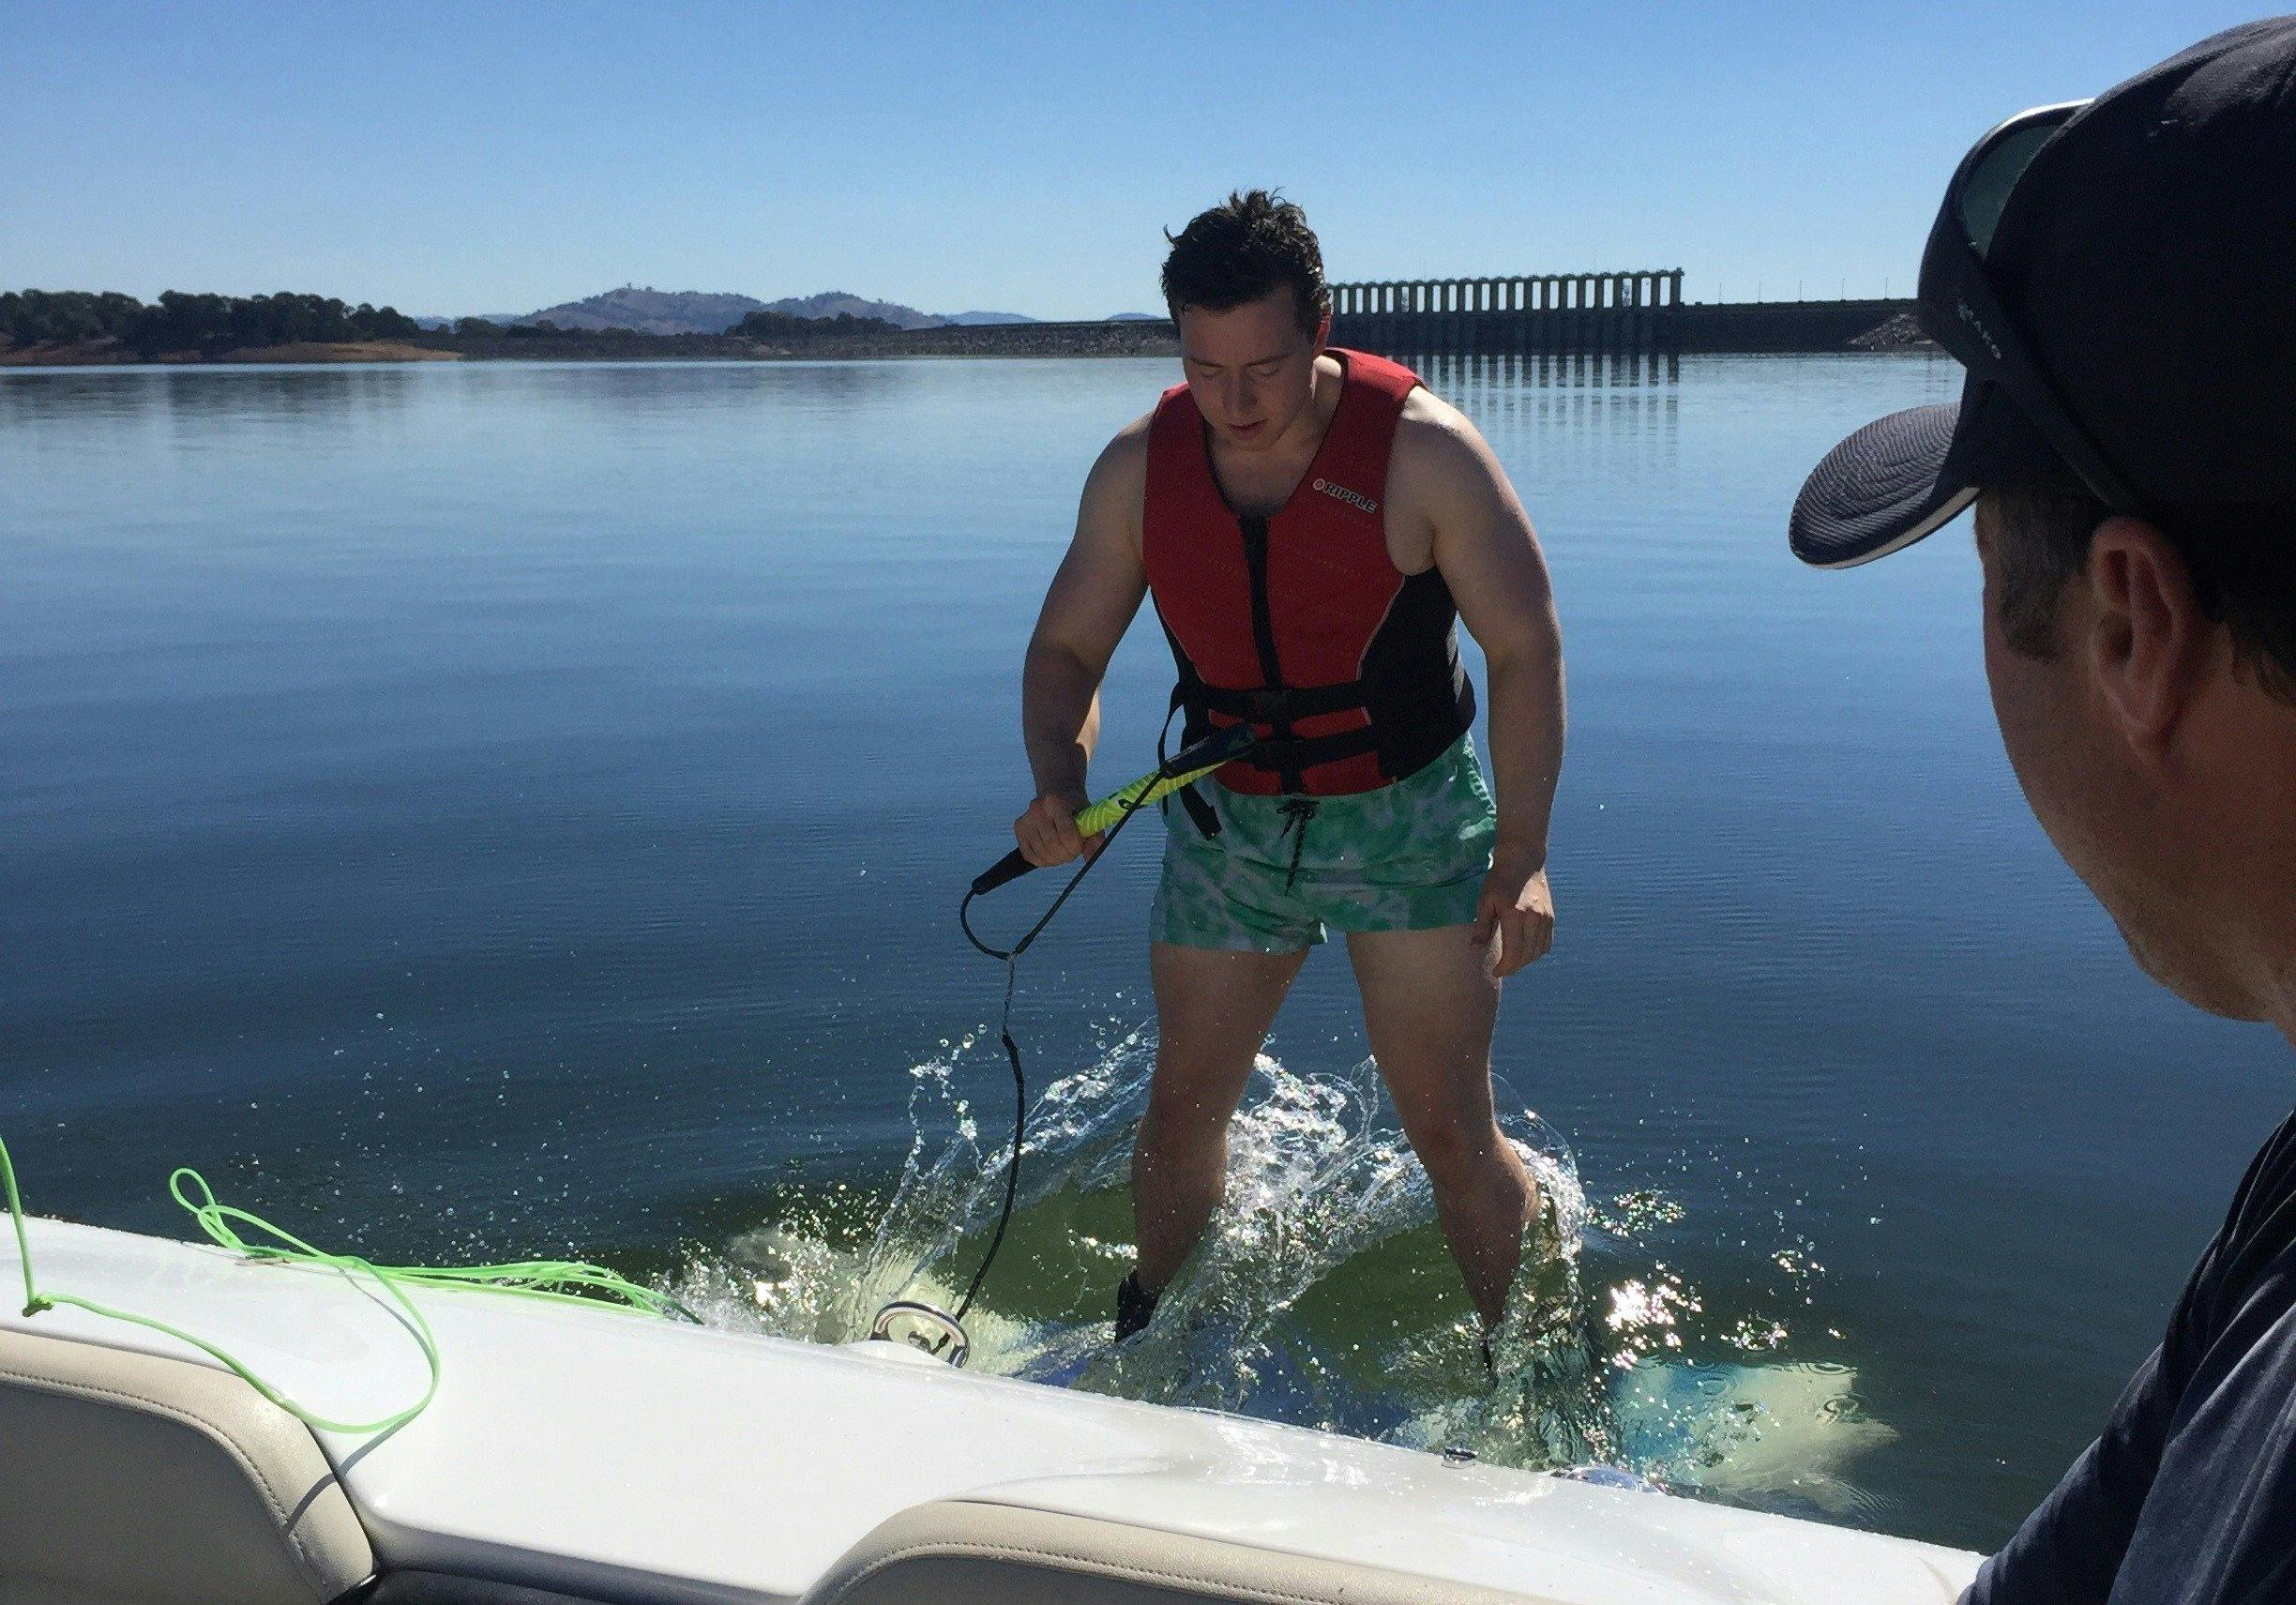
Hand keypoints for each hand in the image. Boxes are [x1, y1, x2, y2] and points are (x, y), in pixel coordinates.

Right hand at [1013, 791, 1102, 868]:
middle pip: (1053, 846)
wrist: (1057, 792)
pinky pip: (1030, 856)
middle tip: (1072, 851)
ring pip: (1042, 854)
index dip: (1076, 847)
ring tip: (1062, 850)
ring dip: (1056, 859)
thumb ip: (1095, 837)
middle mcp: (1037, 809)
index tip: (1080, 846)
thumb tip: (1090, 857)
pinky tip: (1051, 852)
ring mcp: (1025, 819)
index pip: (1066, 835)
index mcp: (1056, 802)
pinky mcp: (1018, 828)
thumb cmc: (1075, 807)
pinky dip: (1043, 860)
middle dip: (1067, 855)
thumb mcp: (1090, 817)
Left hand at [1471, 855, 1553, 979]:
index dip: (1505, 967)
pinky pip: (1547, 943)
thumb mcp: (1485, 900)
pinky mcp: (1551, 917)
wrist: (1523, 861)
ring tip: (1512, 961)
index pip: (1513, 952)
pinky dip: (1536, 952)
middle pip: (1526, 955)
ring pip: (1538, 952)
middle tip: (1502, 969)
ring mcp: (1546, 919)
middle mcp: (1534, 919)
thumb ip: (1482, 926)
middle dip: (1513, 967)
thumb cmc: (1499, 879)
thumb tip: (1475, 947)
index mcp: (1515, 915)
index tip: (1496, 972)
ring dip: (1525, 961)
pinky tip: (1525, 951)